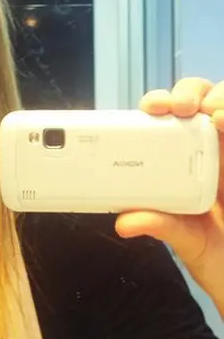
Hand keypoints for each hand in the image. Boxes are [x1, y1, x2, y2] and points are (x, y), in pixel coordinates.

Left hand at [115, 78, 223, 315]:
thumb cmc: (211, 245)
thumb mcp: (180, 235)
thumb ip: (157, 224)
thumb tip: (124, 223)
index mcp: (182, 160)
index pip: (169, 117)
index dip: (161, 103)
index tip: (152, 108)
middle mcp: (210, 148)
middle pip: (201, 100)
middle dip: (189, 93)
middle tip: (182, 109)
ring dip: (219, 98)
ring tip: (213, 114)